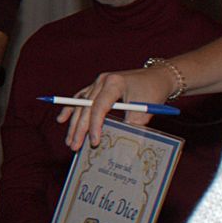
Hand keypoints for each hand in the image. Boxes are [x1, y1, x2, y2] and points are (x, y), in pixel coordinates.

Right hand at [56, 66, 173, 148]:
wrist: (159, 76)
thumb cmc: (154, 91)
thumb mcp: (146, 109)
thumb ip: (132, 125)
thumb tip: (121, 144)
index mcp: (114, 83)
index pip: (99, 106)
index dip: (95, 126)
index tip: (94, 142)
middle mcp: (102, 80)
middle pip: (86, 107)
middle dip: (79, 129)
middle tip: (75, 146)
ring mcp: (97, 82)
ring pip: (80, 105)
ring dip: (74, 124)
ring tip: (70, 141)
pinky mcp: (97, 86)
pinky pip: (80, 98)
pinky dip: (71, 109)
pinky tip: (62, 119)